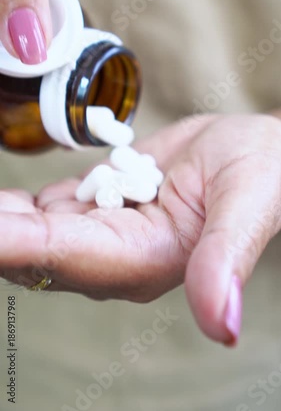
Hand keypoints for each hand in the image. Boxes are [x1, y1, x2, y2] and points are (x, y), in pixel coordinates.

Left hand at [2, 113, 280, 345]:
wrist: (257, 153)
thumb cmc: (262, 175)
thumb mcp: (246, 207)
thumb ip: (225, 261)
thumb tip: (223, 327)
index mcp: (146, 260)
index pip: (60, 254)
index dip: (10, 243)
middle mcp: (116, 255)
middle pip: (32, 248)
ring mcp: (103, 230)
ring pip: (32, 229)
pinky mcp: (98, 206)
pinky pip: (46, 208)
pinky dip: (13, 204)